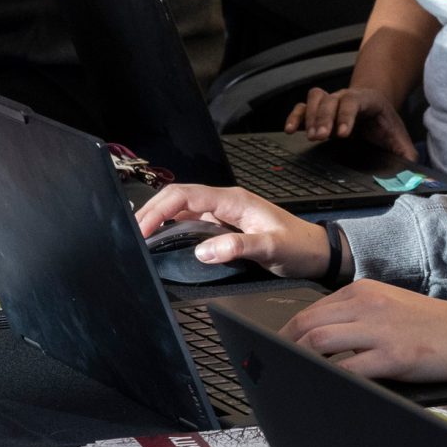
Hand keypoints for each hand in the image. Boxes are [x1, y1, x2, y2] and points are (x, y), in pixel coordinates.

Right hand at [133, 183, 329, 277]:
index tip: (142, 229)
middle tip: (131, 234)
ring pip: (181, 210)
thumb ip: (239, 246)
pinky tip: (161, 241)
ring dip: (158, 219)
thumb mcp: (272, 247)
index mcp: (233, 200)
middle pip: (177, 198)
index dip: (158, 209)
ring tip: (138, 237)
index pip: (185, 195)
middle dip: (150, 212)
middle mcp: (224, 203)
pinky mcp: (222, 227)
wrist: (316, 251)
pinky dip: (170, 229)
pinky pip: (190, 222)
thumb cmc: (298, 245)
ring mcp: (222, 214)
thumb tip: (204, 251)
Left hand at [284, 281, 446, 381]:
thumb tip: (319, 337)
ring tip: (292, 376)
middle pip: (309, 323)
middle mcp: (369, 304)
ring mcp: (381, 329)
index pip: (312, 309)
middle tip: (274, 366)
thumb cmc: (432, 324)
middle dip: (285, 347)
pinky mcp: (394, 355)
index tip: (277, 349)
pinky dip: (330, 377)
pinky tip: (324, 386)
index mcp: (365, 291)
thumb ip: (357, 314)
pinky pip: (350, 368)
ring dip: (300, 360)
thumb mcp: (390, 304)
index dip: (288, 332)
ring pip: (321, 341)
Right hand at [286, 86, 416, 160]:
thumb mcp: (398, 135)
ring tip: (311, 136)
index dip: (346, 116)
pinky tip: (291, 130)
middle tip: (321, 137)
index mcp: (367, 101)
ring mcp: (330, 102)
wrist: (375, 107)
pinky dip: (295, 116)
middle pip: (331, 100)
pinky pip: (302, 107)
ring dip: (311, 116)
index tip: (342, 134)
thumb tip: (411, 166)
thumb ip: (405, 151)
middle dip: (325, 118)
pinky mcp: (318, 110)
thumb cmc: (384, 124)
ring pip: (316, 98)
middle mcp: (346, 97)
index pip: (354, 103)